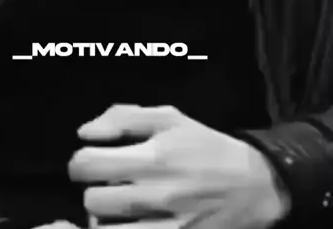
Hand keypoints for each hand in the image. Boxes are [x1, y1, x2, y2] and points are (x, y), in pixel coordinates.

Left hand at [68, 104, 290, 228]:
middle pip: (92, 202)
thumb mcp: (168, 118)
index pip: (87, 165)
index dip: (80, 162)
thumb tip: (85, 133)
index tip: (90, 162)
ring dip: (106, 220)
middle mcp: (157, 195)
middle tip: (108, 187)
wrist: (254, 185)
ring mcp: (167, 227)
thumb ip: (123, 117)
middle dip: (94, 191)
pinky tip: (130, 222)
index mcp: (153, 157)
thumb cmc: (206, 147)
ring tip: (117, 210)